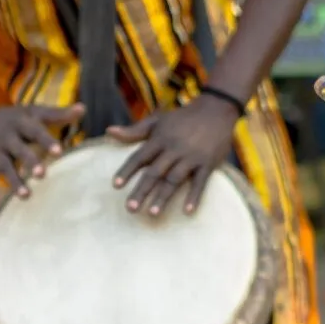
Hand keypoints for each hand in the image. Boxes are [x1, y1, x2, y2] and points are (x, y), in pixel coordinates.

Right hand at [0, 102, 85, 202]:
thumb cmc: (13, 119)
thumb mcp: (32, 112)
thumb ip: (58, 114)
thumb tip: (83, 109)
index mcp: (20, 124)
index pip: (35, 131)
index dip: (47, 141)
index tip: (60, 151)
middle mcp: (6, 137)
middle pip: (19, 149)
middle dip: (29, 161)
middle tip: (42, 174)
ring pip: (4, 167)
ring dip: (14, 181)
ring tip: (26, 196)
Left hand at [107, 94, 238, 216]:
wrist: (215, 110)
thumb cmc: (183, 118)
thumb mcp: (158, 121)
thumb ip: (135, 131)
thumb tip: (108, 131)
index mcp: (160, 139)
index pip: (139, 157)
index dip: (127, 171)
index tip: (115, 186)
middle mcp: (174, 149)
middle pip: (154, 172)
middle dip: (142, 190)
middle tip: (130, 208)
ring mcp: (191, 157)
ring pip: (174, 179)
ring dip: (163, 197)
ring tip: (153, 213)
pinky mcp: (207, 164)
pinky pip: (200, 183)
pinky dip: (194, 196)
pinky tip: (188, 211)